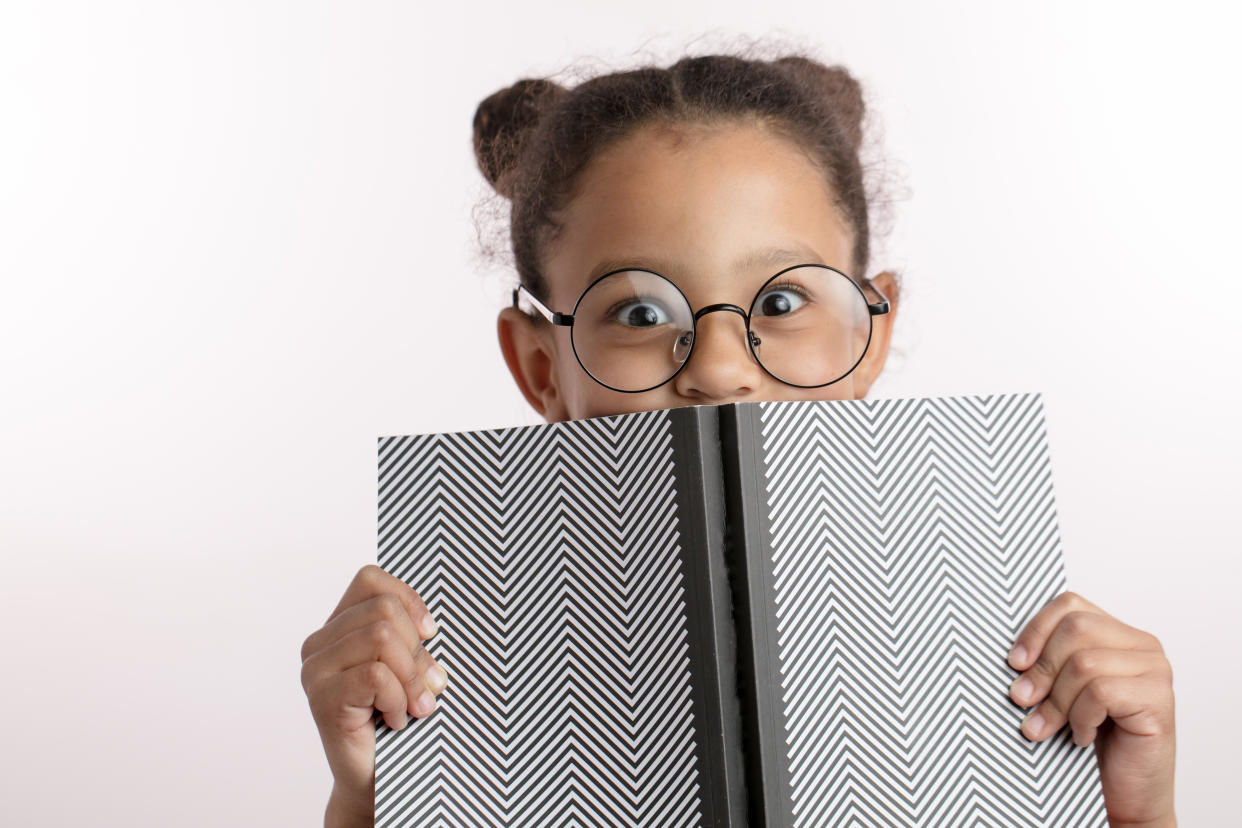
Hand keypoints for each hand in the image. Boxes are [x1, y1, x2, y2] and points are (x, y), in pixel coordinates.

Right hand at [301, 564, 448, 824]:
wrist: (378, 780)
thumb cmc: (396, 720)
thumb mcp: (408, 667)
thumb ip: (409, 636)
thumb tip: (433, 624)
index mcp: (337, 628)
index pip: (371, 580)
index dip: (408, 600)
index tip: (430, 634)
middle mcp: (318, 645)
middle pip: (384, 609)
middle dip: (417, 649)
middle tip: (428, 686)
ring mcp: (316, 671)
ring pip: (382, 637)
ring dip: (411, 677)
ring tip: (414, 706)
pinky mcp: (322, 698)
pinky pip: (376, 675)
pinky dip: (398, 699)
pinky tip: (395, 719)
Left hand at [1007, 591, 1175, 826]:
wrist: (1125, 796)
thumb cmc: (1093, 743)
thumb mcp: (1061, 691)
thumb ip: (1047, 662)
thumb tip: (1009, 653)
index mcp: (1117, 634)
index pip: (1070, 605)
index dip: (1035, 630)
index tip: (1014, 662)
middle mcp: (1142, 646)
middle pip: (1076, 629)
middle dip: (1041, 668)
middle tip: (1023, 700)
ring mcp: (1156, 672)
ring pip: (1084, 663)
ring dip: (1055, 701)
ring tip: (1045, 727)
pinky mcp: (1160, 701)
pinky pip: (1101, 692)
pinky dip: (1080, 718)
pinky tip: (1081, 737)